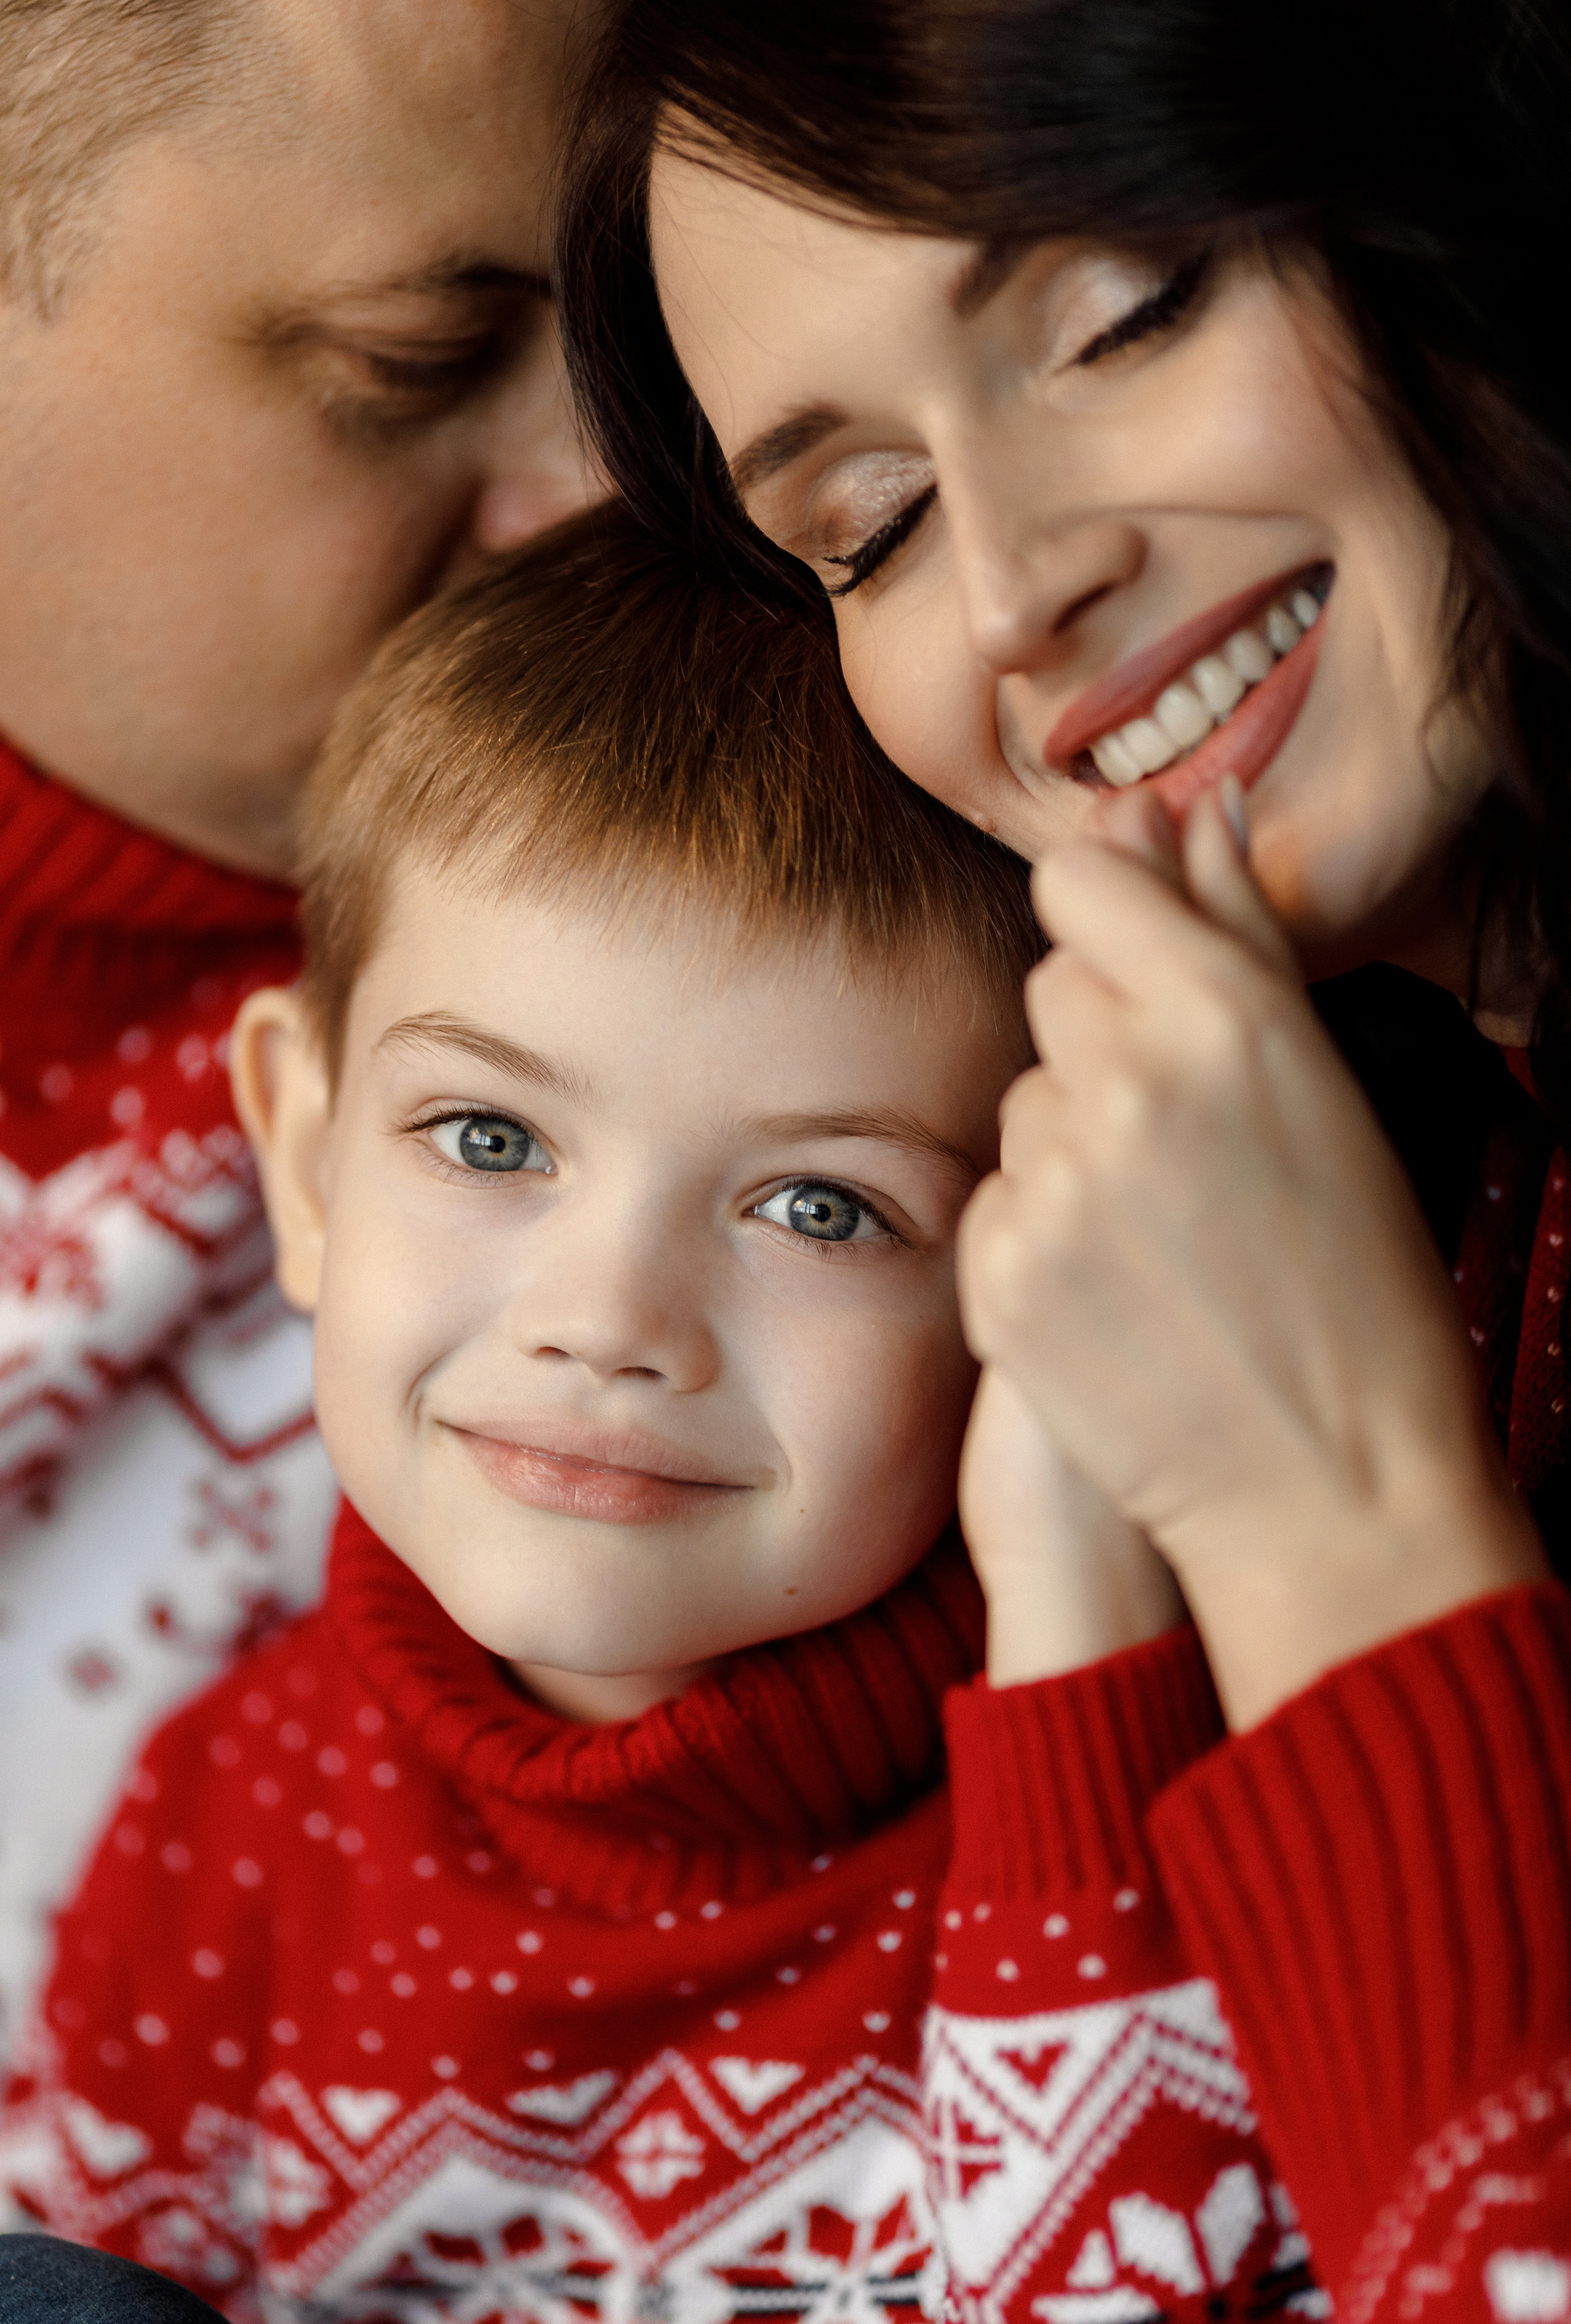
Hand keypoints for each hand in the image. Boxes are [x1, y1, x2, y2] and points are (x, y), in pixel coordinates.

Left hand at [958, 782, 1544, 1727]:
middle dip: (1105, 1038)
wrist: (1327, 1482)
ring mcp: (1055, 1181)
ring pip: (1023, 1098)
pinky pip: (998, 1197)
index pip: (1080, 882)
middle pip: (1050, 986)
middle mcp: (1131, 1080)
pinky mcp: (999, 1270)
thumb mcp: (1324, 1086)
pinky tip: (1119, 1289)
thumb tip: (1189, 810)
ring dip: (1075, 1141)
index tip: (1137, 956)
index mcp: (1229, 1014)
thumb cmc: (1357, 1281)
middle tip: (1188, 1136)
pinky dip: (1043, 1232)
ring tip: (1166, 1229)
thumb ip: (1240, 933)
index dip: (1106, 912)